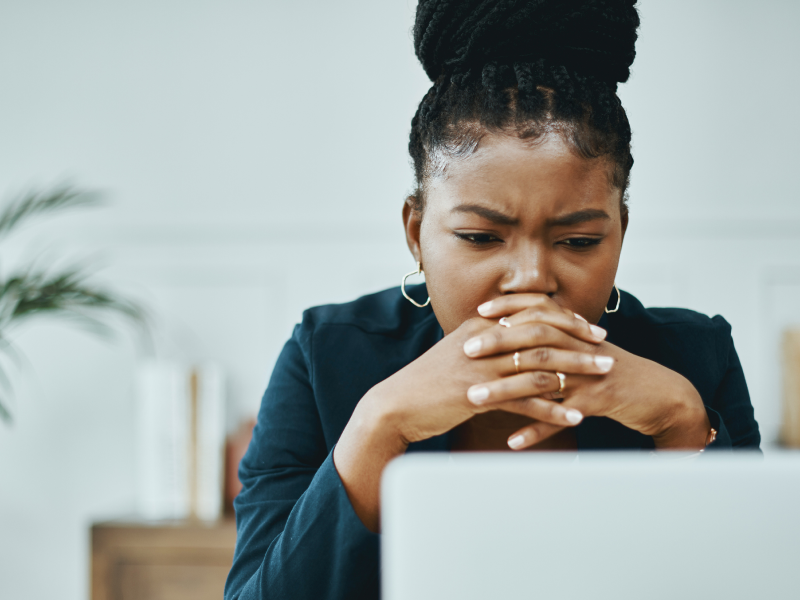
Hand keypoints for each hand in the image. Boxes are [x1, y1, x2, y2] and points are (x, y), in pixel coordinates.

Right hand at [361, 303, 607, 445]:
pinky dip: (554, 409)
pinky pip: (526, 401)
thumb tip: (513, 343)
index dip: (564, 319)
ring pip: (540, 365)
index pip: (531, 314)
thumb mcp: (457, 354)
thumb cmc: (427, 383)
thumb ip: (486, 344)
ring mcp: (482, 368)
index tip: (589, 328)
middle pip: (543, 334)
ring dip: (576, 372)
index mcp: (480, 327)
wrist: (396, 406)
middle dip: (579, 342)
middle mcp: (484, 341)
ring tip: (603, 379)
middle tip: (605, 350)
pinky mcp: (479, 396)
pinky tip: (575, 417)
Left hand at [468, 295, 709, 449]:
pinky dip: (536, 430)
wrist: (658, 393)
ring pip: (542, 379)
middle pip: (535, 339)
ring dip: (506, 390)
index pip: (538, 311)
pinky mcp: (597, 404)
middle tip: (466, 351)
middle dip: (498, 344)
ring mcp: (589, 376)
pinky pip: (561, 418)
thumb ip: (555, 339)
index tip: (478, 313)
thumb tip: (515, 331)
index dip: (509, 309)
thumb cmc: (611, 371)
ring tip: (475, 399)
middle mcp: (580, 349)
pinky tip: (513, 441)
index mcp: (575, 333)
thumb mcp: (583, 349)